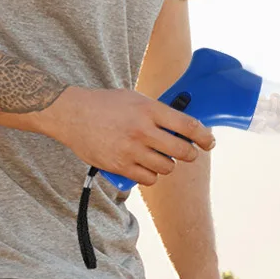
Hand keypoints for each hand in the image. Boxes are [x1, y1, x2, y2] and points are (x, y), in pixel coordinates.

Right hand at [39, 87, 212, 182]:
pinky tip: (145, 166)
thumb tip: (185, 127)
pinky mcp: (119, 166)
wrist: (71, 113)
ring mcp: (131, 150)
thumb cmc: (106, 105)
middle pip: (182, 152)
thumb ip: (159, 113)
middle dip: (188, 154)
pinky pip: (149, 179)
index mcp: (149, 109)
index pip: (188, 126)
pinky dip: (150, 175)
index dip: (204, 137)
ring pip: (166, 168)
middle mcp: (142, 130)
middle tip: (184, 152)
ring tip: (157, 156)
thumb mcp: (135, 99)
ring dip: (166, 164)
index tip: (208, 142)